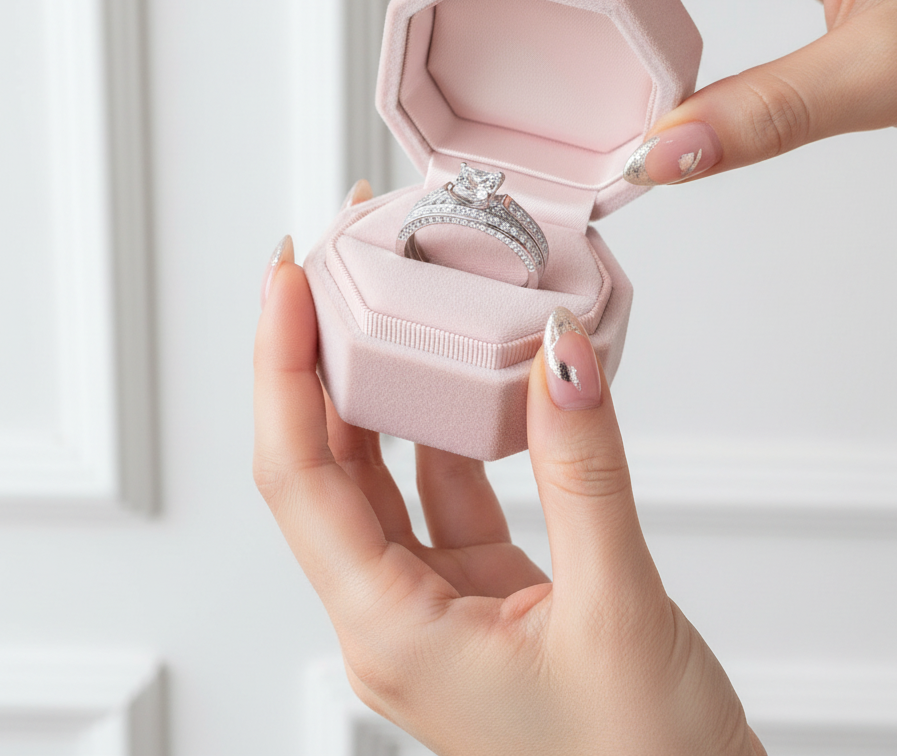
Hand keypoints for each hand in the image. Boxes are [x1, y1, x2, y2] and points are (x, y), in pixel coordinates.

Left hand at [254, 186, 765, 754]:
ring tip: (387, 302)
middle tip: (332, 264)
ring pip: (380, 473)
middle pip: (322, 463)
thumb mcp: (616, 607)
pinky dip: (450, 428)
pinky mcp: (481, 591)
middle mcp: (394, 614)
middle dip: (315, 357)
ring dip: (379, 387)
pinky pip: (443, 490)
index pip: (298, 477)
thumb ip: (582, 472)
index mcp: (392, 632)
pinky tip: (466, 376)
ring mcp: (435, 601)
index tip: (289, 281)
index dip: (281, 369)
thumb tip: (559, 357)